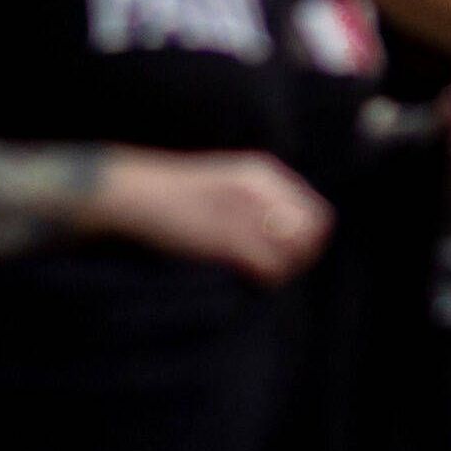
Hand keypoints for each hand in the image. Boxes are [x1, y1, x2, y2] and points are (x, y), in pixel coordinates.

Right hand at [85, 148, 331, 282]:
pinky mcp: (228, 238)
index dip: (307, 238)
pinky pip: (268, 268)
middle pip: (312, 236)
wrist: (132, 194)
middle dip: (299, 255)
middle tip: (269, 264)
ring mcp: (245, 213)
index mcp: (263, 173)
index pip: (318, 214)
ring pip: (293, 256)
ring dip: (279, 269)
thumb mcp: (227, 186)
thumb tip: (299, 236)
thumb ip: (263, 202)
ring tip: (250, 268)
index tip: (283, 250)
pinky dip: (261, 277)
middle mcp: (262, 189)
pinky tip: (238, 272)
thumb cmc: (177, 196)